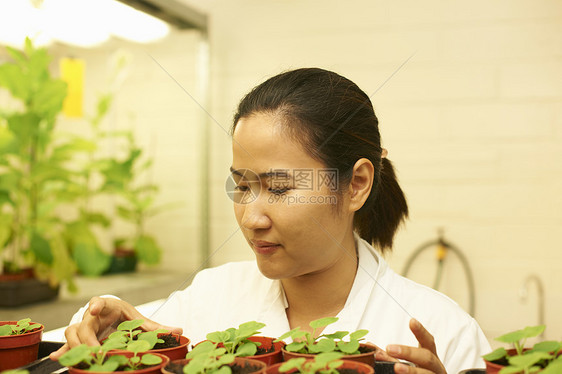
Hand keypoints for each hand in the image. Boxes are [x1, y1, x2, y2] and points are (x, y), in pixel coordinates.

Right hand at [49, 296, 181, 360]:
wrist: (109, 315)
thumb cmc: (122, 314)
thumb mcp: (137, 319)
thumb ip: (155, 326)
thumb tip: (179, 330)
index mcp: (107, 305)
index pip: (99, 301)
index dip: (96, 304)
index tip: (94, 309)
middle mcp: (92, 315)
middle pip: (83, 323)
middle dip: (87, 337)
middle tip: (95, 350)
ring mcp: (83, 325)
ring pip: (72, 332)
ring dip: (75, 345)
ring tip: (83, 357)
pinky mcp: (79, 338)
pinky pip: (67, 343)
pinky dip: (63, 350)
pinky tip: (58, 358)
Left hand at [376, 318, 446, 373]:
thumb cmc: (419, 371)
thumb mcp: (408, 362)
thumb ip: (392, 354)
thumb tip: (370, 346)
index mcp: (430, 357)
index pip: (428, 341)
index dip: (420, 331)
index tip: (411, 321)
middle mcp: (435, 367)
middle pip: (426, 357)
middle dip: (408, 352)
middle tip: (390, 348)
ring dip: (411, 371)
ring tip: (397, 368)